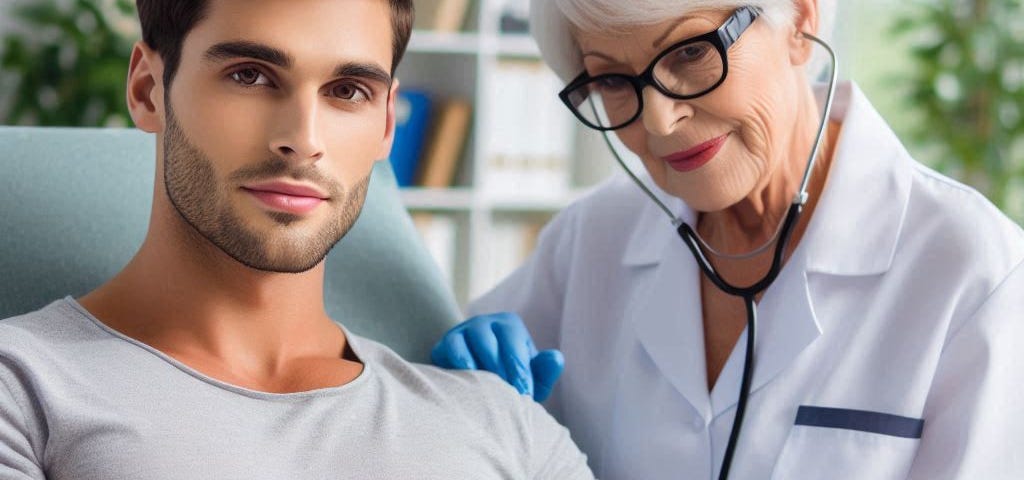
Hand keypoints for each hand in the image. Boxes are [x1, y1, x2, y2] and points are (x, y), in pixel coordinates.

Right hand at [431, 312, 563, 401]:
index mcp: (510, 324)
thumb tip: (556, 358)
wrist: (479, 383)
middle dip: (501, 371)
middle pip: (491, 342)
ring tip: (488, 389)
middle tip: (508, 394)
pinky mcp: (444, 344)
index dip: (520, 370)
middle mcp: (485, 322)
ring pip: (469, 343)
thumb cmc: (511, 379)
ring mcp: (462, 330)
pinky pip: (450, 350)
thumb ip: (546, 370)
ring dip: (480, 368)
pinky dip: (459, 365)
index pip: (514, 344)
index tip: (524, 393)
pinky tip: (468, 383)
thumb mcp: (533, 379)